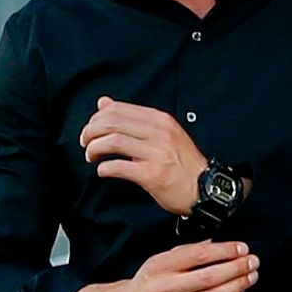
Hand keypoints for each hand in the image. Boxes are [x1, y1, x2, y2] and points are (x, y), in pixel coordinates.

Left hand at [81, 99, 206, 215]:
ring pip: (113, 141)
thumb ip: (133, 118)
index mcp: (159, 120)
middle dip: (91, 132)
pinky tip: (103, 171)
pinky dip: (105, 168)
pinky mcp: (153, 174)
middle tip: (86, 143)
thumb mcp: (162, 133)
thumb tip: (104, 103)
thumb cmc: (183, 164)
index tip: (91, 129)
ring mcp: (156, 153)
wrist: (205, 189)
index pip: (118, 109)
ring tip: (91, 156)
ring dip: (95, 149)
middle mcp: (159, 133)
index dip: (97, 118)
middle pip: (112, 122)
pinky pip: (120, 166)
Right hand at [92, 240, 259, 291]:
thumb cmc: (148, 284)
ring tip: (251, 276)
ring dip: (238, 286)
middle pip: (210, 277)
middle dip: (237, 268)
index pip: (198, 255)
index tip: (241, 248)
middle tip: (252, 262)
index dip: (225, 250)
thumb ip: (186, 251)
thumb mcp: (160, 260)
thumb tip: (214, 244)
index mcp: (161, 267)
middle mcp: (167, 289)